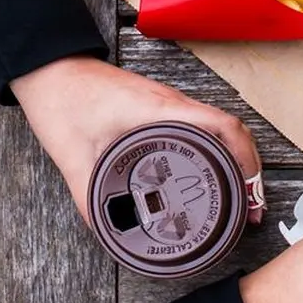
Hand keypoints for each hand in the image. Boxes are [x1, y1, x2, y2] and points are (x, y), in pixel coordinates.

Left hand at [10, 56, 263, 224]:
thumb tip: (107, 233)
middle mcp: (173, 104)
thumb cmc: (62, 101)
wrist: (50, 69)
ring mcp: (171, 103)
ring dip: (238, 157)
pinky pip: (205, 125)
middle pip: (233, 130)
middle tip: (251, 206)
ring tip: (241, 193)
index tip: (251, 193)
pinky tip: (213, 170)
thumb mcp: (73, 158)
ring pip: (222, 126)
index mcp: (159, 111)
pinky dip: (220, 148)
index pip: (224, 127)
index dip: (247, 160)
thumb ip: (90, 199)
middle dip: (250, 167)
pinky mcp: (163, 106)